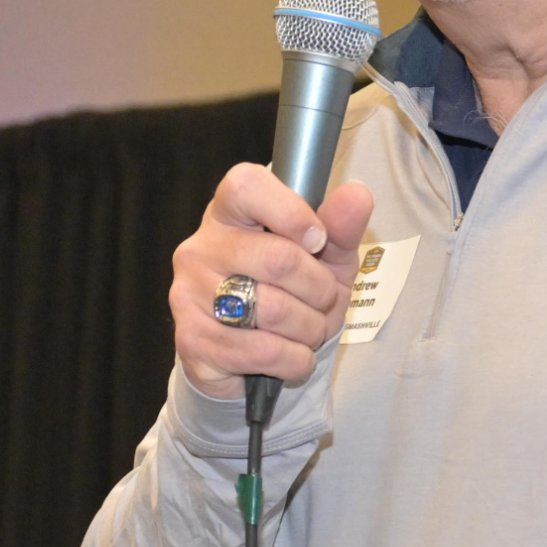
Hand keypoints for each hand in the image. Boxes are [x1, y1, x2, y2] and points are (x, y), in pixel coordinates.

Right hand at [169, 162, 375, 400]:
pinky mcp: (192, 340)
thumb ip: (341, 226)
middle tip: (321, 301)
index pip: (246, 187)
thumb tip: (357, 194)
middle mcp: (201, 247)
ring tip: (305, 329)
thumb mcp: (327, 257)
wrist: (261, 359)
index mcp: (230, 213)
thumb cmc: (294, 294)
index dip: (292, 213)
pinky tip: (289, 355)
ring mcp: (189, 293)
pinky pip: (263, 351)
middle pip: (278, 259)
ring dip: (309, 328)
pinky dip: (294, 359)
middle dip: (319, 290)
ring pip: (273, 310)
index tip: (318, 240)